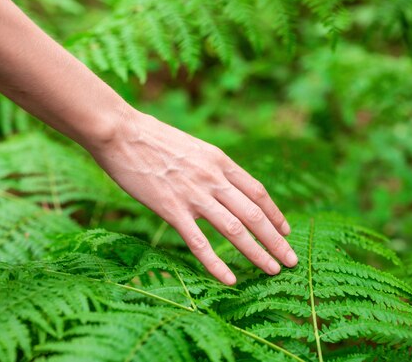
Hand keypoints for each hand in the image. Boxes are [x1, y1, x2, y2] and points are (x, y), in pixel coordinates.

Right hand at [89, 108, 297, 284]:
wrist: (120, 132)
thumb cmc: (149, 137)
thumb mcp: (190, 146)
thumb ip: (207, 165)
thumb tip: (217, 182)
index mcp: (219, 160)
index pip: (257, 191)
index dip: (276, 214)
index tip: (286, 231)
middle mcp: (213, 177)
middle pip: (255, 214)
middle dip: (276, 240)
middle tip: (291, 261)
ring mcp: (193, 194)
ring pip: (235, 229)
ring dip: (258, 253)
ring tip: (273, 271)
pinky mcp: (171, 208)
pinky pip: (199, 242)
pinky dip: (216, 263)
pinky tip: (229, 279)